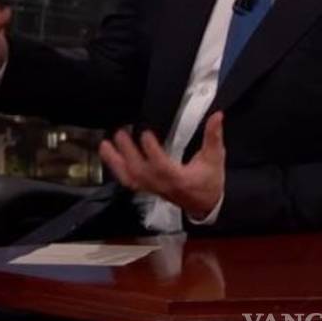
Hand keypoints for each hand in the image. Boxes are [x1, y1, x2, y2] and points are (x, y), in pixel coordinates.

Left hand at [99, 112, 225, 218]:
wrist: (205, 204)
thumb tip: (217, 115)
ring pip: (129, 177)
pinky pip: (127, 180)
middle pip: (139, 171)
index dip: (151, 151)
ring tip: (104, 145)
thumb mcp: (215, 158)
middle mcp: (161, 185)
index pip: (162, 166)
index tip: (144, 133)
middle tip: (120, 132)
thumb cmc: (210, 181)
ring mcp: (151, 188)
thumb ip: (213, 136)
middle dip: (127, 152)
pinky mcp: (146, 188)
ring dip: (115, 161)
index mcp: (179, 179)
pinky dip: (116, 168)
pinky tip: (107, 154)